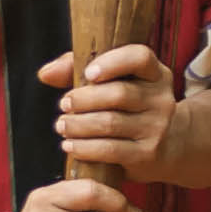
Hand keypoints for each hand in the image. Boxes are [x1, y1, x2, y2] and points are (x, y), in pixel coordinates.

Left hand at [43, 43, 181, 183]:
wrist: (165, 146)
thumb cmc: (125, 106)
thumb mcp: (108, 81)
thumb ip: (75, 69)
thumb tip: (45, 74)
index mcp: (154, 73)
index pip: (140, 58)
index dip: (112, 63)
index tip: (87, 73)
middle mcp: (161, 98)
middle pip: (119, 94)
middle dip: (83, 99)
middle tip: (63, 104)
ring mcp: (157, 127)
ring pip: (110, 123)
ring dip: (78, 125)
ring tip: (62, 126)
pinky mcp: (147, 153)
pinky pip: (110, 150)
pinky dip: (84, 148)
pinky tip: (69, 145)